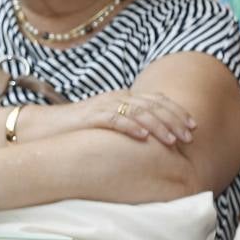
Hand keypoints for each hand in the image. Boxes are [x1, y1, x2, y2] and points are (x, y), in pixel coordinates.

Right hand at [76, 90, 195, 146]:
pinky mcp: (91, 117)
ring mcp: (103, 105)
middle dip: (174, 120)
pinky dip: (131, 127)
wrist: (46, 128)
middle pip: (152, 104)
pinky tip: (144, 137)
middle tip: (189, 136)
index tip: (193, 126)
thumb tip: (156, 142)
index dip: (177, 111)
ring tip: (172, 140)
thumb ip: (130, 126)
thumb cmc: (79, 131)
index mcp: (123, 97)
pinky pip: (115, 119)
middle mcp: (116, 97)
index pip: (157, 99)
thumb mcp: (109, 124)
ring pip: (138, 111)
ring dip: (158, 126)